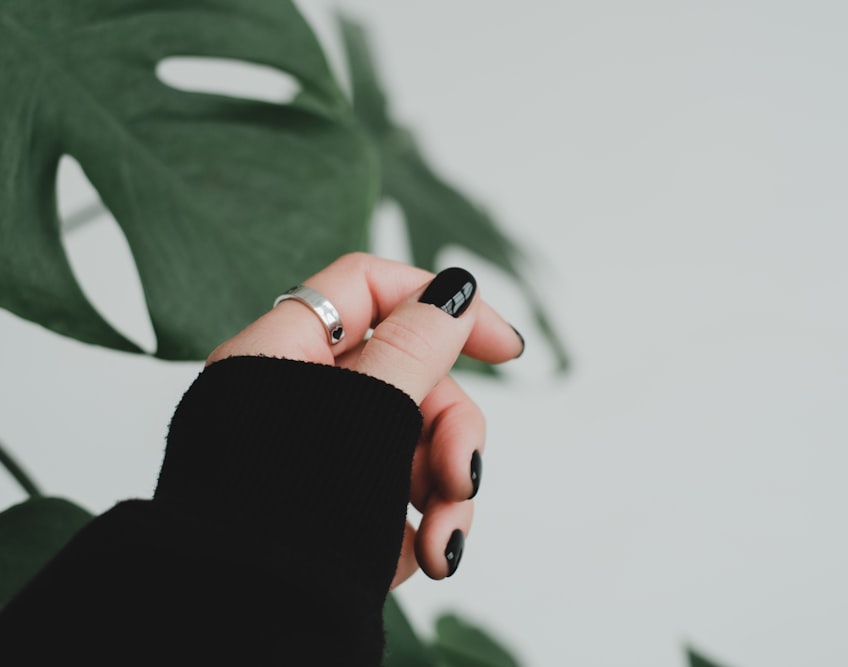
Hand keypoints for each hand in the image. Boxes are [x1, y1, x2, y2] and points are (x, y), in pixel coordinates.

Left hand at [207, 253, 523, 584]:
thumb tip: (455, 287)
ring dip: (445, 492)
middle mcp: (300, 398)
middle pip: (409, 377)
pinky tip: (415, 559)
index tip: (506, 348)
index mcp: (285, 352)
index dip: (443, 303)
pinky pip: (398, 497)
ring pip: (413, 444)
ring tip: (441, 546)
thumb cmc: (285, 513)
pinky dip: (418, 525)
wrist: (240, 623)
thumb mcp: (364, 414)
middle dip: (450, 431)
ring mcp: (318, 457)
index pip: (372, 288)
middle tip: (462, 477)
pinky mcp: (335, 511)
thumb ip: (417, 345)